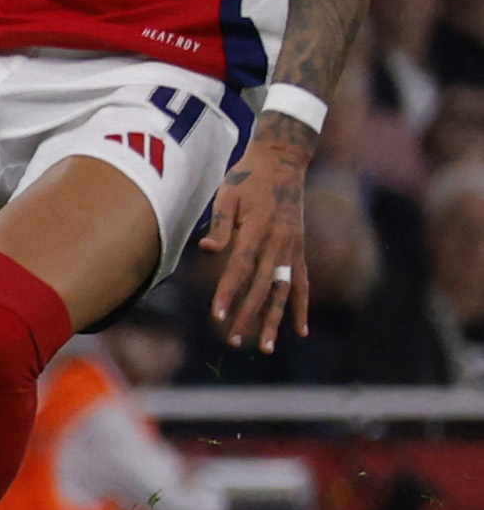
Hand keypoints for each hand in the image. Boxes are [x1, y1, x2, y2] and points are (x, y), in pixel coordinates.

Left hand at [198, 121, 316, 353]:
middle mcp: (279, 244)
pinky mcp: (299, 251)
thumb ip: (220, 223)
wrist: (282, 162)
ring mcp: (293, 249)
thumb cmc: (247, 178)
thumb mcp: (228, 193)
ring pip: (283, 292)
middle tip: (234, 341)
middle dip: (247, 315)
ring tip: (265, 347)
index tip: (217, 315)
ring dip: (274, 320)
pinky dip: (300, 307)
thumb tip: (208, 248)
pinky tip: (300, 331)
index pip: (240, 269)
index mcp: (258, 230)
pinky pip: (301, 284)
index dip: (229, 293)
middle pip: (261, 287)